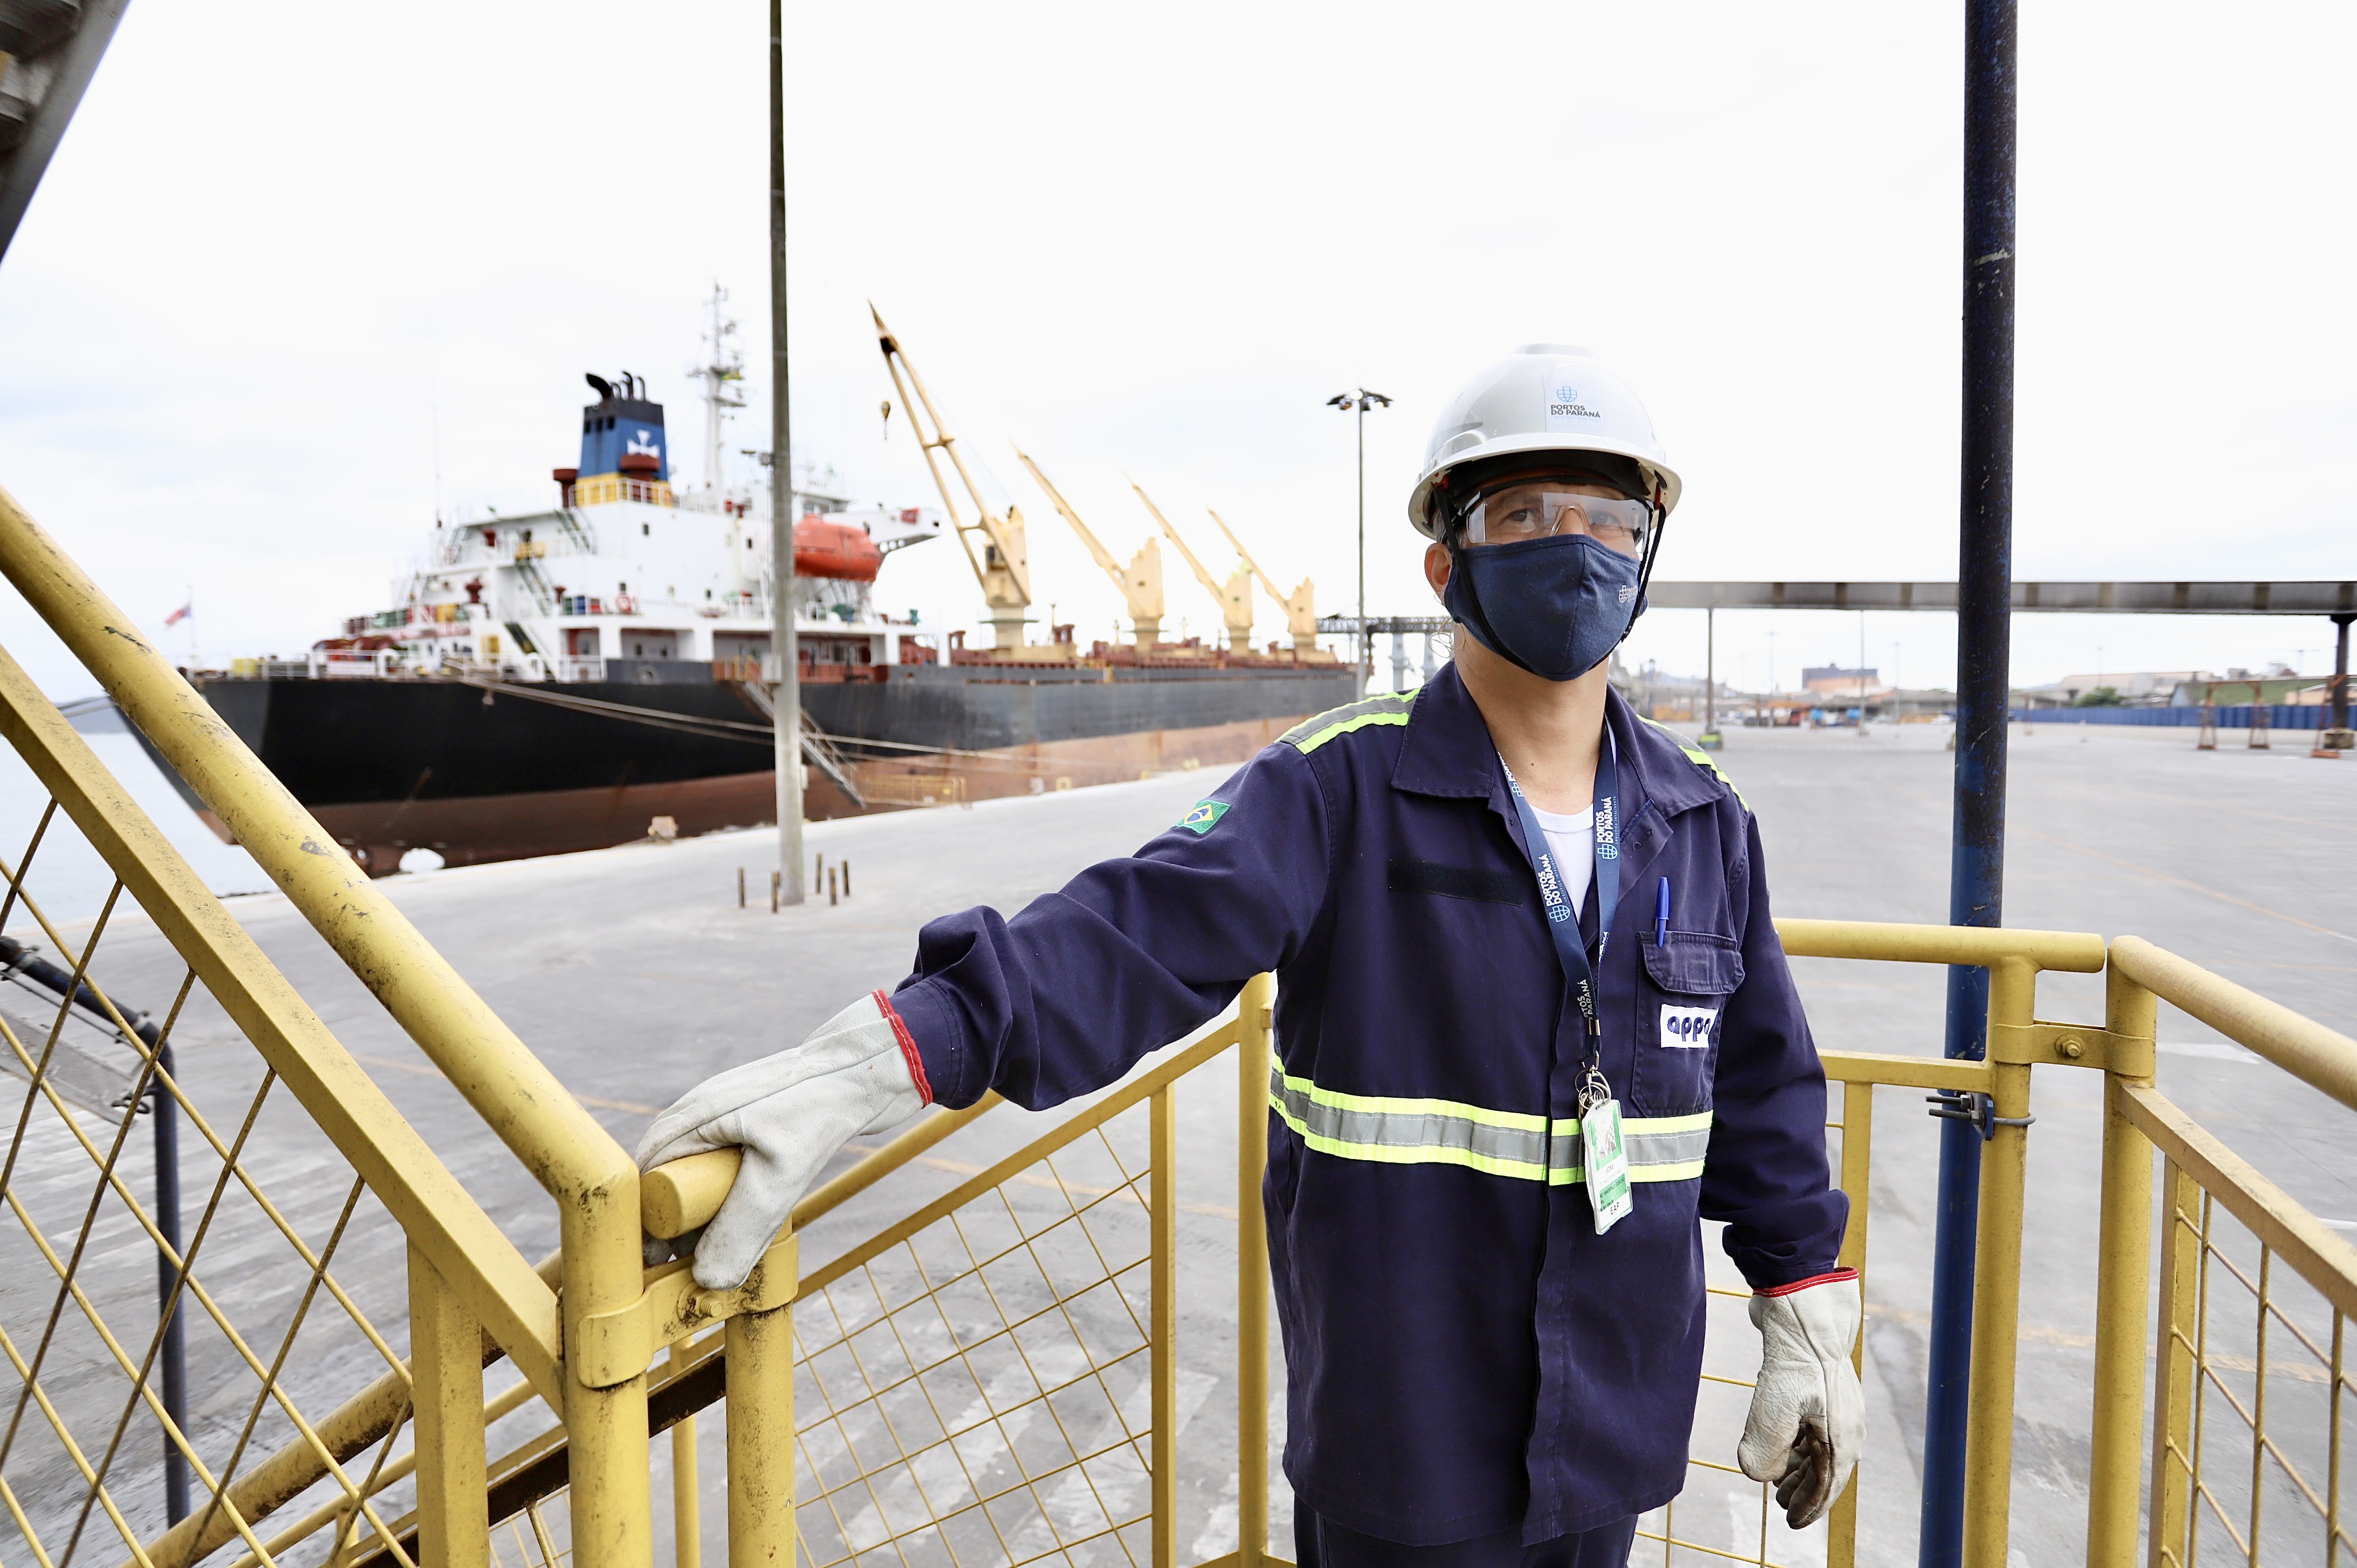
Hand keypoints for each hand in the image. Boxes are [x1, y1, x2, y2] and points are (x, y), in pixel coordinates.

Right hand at [635, 990, 929, 1288]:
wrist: (874, 1065)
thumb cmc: (823, 1108)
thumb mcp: (780, 1176)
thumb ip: (742, 1227)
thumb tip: (708, 1280)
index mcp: (696, 1113)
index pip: (648, 1172)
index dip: (649, 1218)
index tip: (661, 1260)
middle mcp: (704, 1107)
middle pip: (668, 1173)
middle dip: (675, 1219)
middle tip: (693, 1260)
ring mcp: (728, 1109)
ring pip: (697, 1169)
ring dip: (703, 1208)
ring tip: (721, 1243)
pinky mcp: (754, 1116)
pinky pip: (724, 1160)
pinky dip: (728, 1191)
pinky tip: (749, 1214)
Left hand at [1736, 1269, 1862, 1527]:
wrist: (1803, 1305)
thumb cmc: (1795, 1356)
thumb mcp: (1775, 1408)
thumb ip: (1765, 1449)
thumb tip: (1757, 1476)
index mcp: (1842, 1436)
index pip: (1827, 1485)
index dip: (1810, 1507)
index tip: (1793, 1524)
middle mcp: (1845, 1425)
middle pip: (1825, 1471)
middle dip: (1803, 1491)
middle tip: (1780, 1505)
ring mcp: (1834, 1406)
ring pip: (1818, 1449)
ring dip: (1798, 1468)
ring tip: (1777, 1481)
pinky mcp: (1818, 1388)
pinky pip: (1812, 1428)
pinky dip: (1797, 1444)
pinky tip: (1780, 1446)